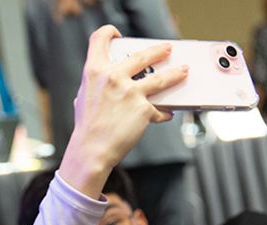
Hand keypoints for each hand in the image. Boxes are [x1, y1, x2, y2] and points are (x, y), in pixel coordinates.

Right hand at [59, 26, 188, 197]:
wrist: (91, 149)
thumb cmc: (87, 126)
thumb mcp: (83, 96)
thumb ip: (97, 83)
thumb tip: (106, 81)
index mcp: (94, 71)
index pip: (100, 38)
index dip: (109, 32)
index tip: (118, 35)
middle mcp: (113, 77)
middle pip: (142, 55)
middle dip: (158, 51)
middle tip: (167, 50)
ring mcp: (130, 92)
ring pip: (161, 78)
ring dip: (175, 73)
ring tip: (183, 71)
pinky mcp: (143, 109)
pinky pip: (159, 109)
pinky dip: (163, 113)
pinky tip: (167, 114)